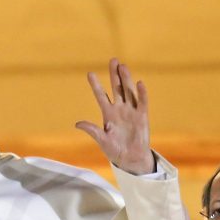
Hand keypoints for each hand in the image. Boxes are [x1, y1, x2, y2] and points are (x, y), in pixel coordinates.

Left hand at [75, 58, 155, 174]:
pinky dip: (141, 93)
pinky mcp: (142, 116)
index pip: (101, 96)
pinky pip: (142, 103)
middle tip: (113, 60)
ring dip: (126, 79)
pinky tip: (139, 83)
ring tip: (123, 66)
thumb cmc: (114, 150)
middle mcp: (120, 109)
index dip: (96, 85)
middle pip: (117, 88)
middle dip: (114, 75)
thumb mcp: (101, 140)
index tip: (90, 73)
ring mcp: (131, 111)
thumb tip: (77, 123)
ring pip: (129, 91)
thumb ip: (92, 130)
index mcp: (108, 114)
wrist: (130, 159)